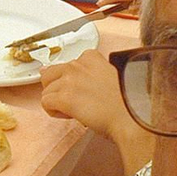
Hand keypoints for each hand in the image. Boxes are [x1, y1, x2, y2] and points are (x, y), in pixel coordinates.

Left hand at [40, 53, 152, 168]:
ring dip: (57, 102)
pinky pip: (45, 103)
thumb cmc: (125, 103)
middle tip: (74, 102)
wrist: (131, 118)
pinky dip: (54, 112)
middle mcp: (77, 65)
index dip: (71, 80)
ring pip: (46, 90)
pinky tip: (70, 115)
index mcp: (91, 58)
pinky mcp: (64, 97)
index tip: (82, 91)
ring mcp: (69, 80)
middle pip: (49, 74)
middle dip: (57, 88)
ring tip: (76, 110)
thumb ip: (87, 72)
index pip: (67, 65)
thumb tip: (55, 70)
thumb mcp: (108, 77)